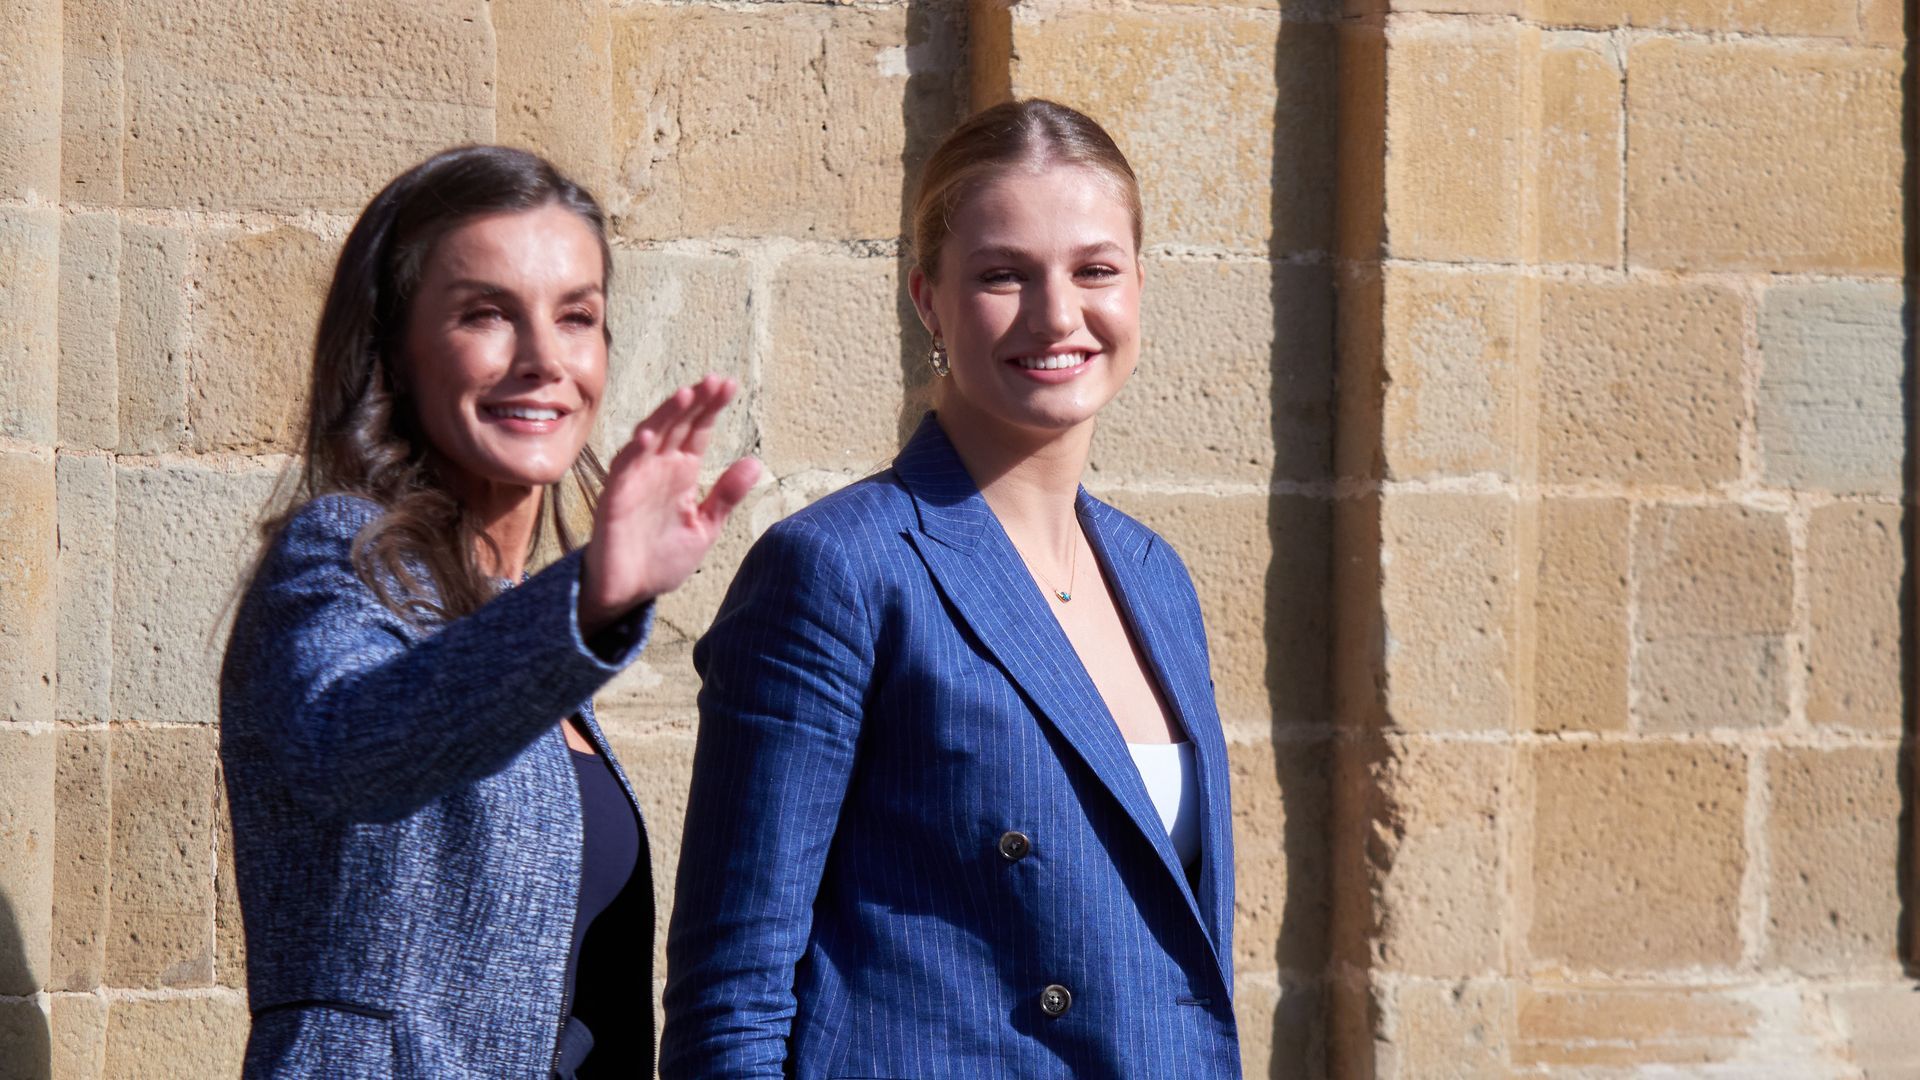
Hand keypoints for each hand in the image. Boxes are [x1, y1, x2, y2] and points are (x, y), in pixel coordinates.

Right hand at [578, 375, 761, 635]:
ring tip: (686, 394)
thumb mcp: (705, 527)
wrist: (629, 593)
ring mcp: (635, 480)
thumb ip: (726, 495)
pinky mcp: (615, 497)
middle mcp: (658, 469)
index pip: (698, 431)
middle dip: (695, 402)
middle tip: (716, 381)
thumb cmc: (662, 558)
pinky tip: (649, 435)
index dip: (712, 408)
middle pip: (677, 426)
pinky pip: (623, 468)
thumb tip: (755, 462)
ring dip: (665, 416)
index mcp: (682, 473)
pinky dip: (634, 450)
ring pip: (650, 437)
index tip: (730, 385)